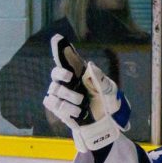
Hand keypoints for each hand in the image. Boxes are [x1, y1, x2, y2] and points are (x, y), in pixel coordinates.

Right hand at [43, 34, 127, 151]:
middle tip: (69, 77)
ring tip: (80, 102)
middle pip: (55, 73)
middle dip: (60, 74)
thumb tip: (90, 65)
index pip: (68, 58)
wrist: (104, 124)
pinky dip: (65, 107)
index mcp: (80, 73)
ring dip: (68, 96)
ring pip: (54, 90)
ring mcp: (62, 95)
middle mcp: (68, 82)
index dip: (60, 48)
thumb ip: (100, 77)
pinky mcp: (59, 108)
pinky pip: (52, 103)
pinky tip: (76, 111)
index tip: (57, 39)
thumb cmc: (106, 102)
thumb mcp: (108, 90)